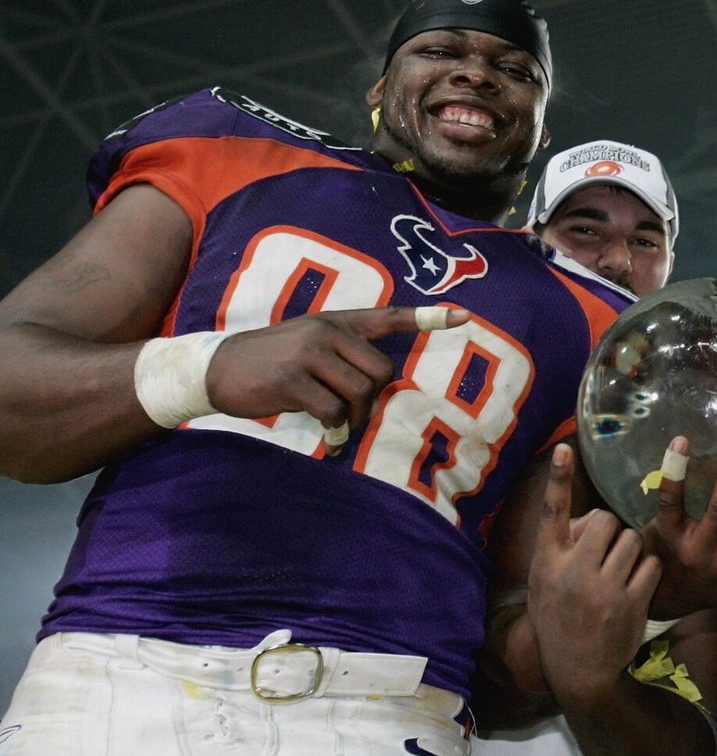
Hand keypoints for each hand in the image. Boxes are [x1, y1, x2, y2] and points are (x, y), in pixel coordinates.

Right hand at [206, 305, 468, 436]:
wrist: (214, 368)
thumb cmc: (269, 364)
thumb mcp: (307, 346)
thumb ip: (343, 356)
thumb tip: (375, 389)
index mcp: (335, 322)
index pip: (388, 316)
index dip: (428, 316)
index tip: (464, 316)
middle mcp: (326, 331)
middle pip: (382, 371)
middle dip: (374, 400)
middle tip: (353, 415)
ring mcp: (308, 352)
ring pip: (360, 392)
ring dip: (355, 419)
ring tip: (338, 428)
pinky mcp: (292, 378)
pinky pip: (333, 410)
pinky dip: (335, 431)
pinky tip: (327, 440)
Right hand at [526, 444, 661, 704]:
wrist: (579, 672)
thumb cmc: (559, 619)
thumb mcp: (545, 583)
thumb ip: (563, 547)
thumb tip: (593, 518)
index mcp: (547, 563)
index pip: (552, 512)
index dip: (558, 478)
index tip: (564, 448)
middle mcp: (573, 571)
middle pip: (607, 520)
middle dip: (611, 530)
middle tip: (605, 552)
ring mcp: (604, 588)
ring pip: (633, 540)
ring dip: (631, 551)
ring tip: (619, 574)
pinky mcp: (632, 602)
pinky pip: (651, 564)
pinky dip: (647, 572)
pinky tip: (635, 589)